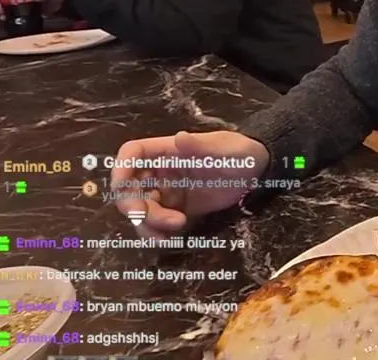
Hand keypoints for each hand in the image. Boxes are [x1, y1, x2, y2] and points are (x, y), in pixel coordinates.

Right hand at [110, 131, 270, 239]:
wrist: (258, 172)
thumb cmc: (239, 153)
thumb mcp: (222, 149)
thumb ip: (201, 147)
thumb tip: (180, 138)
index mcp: (167, 151)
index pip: (132, 154)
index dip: (120, 168)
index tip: (121, 188)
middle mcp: (161, 172)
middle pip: (130, 189)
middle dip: (134, 206)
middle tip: (146, 217)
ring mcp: (168, 193)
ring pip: (141, 211)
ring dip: (149, 223)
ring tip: (177, 226)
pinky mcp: (177, 211)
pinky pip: (157, 225)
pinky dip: (158, 233)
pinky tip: (172, 238)